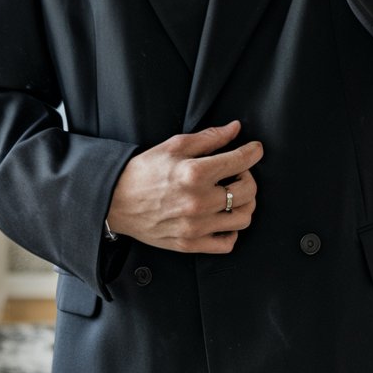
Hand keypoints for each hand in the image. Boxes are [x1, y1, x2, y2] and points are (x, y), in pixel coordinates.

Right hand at [106, 120, 262, 253]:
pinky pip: (228, 243)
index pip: (240, 161)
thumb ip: (209, 137)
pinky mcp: (191, 244)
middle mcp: (198, 201)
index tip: (255, 149)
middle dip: (249, 177)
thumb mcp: (174, 145)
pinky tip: (223, 217)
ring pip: (244, 218)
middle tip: (238, 172)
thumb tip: (235, 129)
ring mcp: (196, 226)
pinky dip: (232, 230)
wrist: (117, 201)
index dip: (253, 152)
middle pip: (248, 191)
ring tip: (232, 193)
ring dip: (245, 203)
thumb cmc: (145, 170)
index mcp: (194, 173)